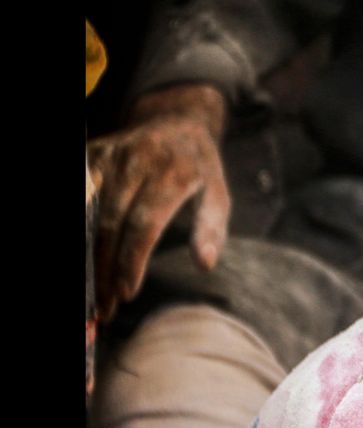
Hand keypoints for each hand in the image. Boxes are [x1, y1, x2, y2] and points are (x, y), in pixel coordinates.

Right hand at [88, 83, 229, 320]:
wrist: (176, 120)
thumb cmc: (199, 168)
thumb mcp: (218, 192)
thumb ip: (212, 227)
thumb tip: (205, 264)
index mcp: (172, 172)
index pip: (145, 224)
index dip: (132, 261)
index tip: (127, 294)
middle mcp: (136, 162)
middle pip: (110, 224)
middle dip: (104, 269)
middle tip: (104, 307)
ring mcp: (108, 157)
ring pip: (87, 212)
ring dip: (87, 255)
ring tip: (92, 292)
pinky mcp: (91, 155)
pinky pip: (79, 195)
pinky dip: (80, 228)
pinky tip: (85, 260)